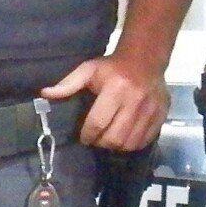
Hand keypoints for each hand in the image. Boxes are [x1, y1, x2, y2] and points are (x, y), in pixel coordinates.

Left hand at [43, 53, 169, 151]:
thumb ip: (67, 84)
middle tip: (97, 139)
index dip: (88, 135)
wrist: (146, 60)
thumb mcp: (89, 70)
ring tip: (110, 139)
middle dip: (101, 143)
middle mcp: (135, 102)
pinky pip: (145, 140)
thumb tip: (44, 94)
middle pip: (115, 137)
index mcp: (115, 89)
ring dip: (117, 146)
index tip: (84, 137)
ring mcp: (150, 110)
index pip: (98, 123)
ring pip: (130, 143)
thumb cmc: (113, 67)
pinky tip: (125, 138)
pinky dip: (133, 144)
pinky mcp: (160, 116)